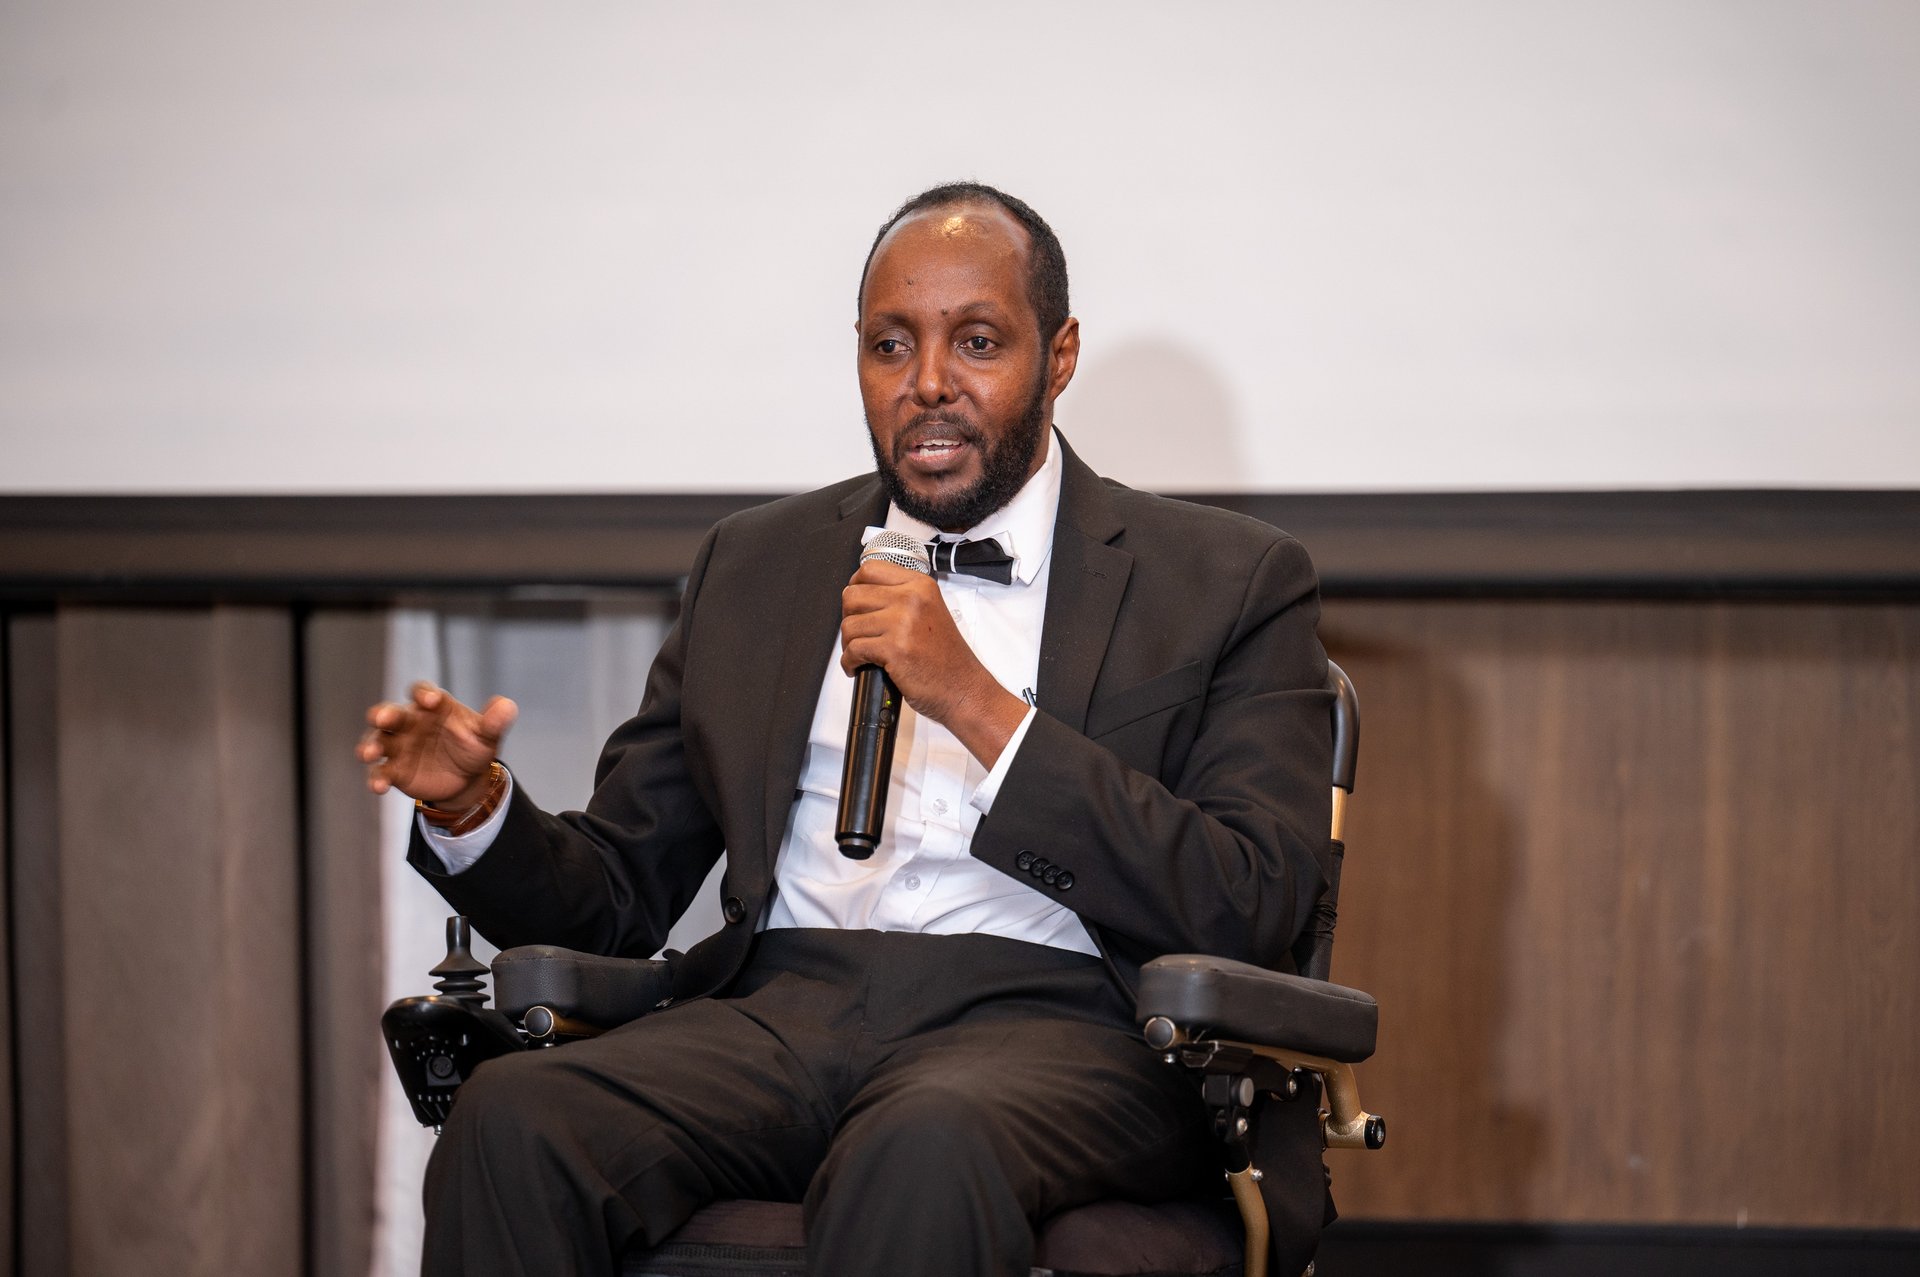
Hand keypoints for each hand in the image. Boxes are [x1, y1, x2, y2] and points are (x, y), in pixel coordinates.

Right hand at [357, 681, 517, 806]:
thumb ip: (495, 721)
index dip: (423, 693)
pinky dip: (377, 779)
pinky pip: (381, 772)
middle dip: (384, 714)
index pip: (422, 692)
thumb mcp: (488, 735)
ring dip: (370, 745)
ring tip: (369, 754)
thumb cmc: (474, 746)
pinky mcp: (395, 771)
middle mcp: (410, 723)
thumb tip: (507, 707)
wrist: (467, 779)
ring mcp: (399, 746)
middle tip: (382, 718)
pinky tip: (379, 787)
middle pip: (391, 713)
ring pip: (378, 740)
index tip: (431, 701)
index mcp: (432, 707)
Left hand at [839, 561, 1027, 766]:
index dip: (856, 587)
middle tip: (857, 633)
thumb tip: (862, 597)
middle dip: (848, 617)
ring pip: (849, 624)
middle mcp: (912, 599)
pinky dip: (849, 662)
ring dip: (848, 643)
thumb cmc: (947, 657)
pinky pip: (853, 650)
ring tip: (860, 654)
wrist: (963, 687)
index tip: (856, 603)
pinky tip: (857, 667)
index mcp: (920, 585)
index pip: (870, 569)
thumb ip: (901, 599)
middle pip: (853, 595)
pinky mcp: (894, 649)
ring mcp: (902, 623)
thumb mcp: (930, 611)